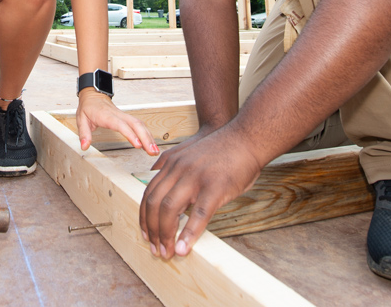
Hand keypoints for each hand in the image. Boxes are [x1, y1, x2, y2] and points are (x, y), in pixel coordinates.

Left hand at [76, 89, 159, 155]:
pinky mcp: (127, 118)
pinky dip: (146, 134)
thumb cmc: (88, 107)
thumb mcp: (81, 120)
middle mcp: (118, 115)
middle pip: (136, 124)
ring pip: (140, 124)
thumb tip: (84, 146)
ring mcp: (124, 116)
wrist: (93, 95)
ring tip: (154, 151)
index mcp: (106, 116)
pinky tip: (150, 144)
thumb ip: (84, 134)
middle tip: (152, 152)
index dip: (130, 134)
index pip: (121, 125)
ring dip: (148, 137)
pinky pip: (139, 125)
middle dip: (146, 138)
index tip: (138, 145)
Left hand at [139, 126, 261, 259]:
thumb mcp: (189, 152)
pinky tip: (184, 248)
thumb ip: (174, 167)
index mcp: (171, 163)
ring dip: (165, 234)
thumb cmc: (221, 149)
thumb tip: (163, 186)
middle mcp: (178, 169)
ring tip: (166, 253)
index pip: (148, 193)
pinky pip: (198, 214)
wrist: (246, 137)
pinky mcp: (215, 187)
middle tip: (155, 249)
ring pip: (170, 209)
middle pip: (154, 203)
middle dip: (152, 230)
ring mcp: (196, 177)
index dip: (144, 217)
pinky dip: (188, 233)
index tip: (146, 233)